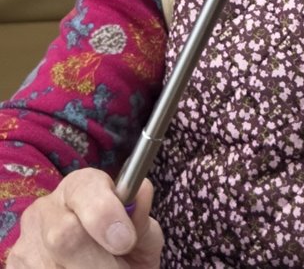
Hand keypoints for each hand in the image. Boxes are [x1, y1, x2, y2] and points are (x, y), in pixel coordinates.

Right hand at [4, 169, 160, 268]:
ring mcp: (27, 238)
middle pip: (64, 234)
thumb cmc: (126, 248)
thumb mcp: (142, 234)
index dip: (104, 214)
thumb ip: (139, 218)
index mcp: (81, 187)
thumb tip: (140, 190)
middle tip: (116, 267)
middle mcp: (46, 208)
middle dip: (98, 260)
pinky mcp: (16, 263)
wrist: (106, 266)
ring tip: (100, 268)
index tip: (124, 241)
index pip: (85, 190)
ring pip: (52, 264)